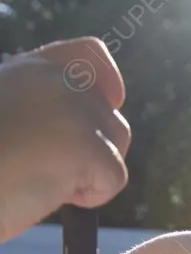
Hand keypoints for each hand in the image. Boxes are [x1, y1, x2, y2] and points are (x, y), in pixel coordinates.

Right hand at [0, 37, 130, 241]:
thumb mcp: (7, 115)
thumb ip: (39, 109)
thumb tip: (75, 133)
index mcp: (32, 70)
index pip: (91, 56)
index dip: (106, 87)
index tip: (106, 109)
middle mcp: (57, 81)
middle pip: (110, 116)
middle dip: (94, 150)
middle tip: (50, 169)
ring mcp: (75, 110)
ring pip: (117, 145)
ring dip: (91, 172)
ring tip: (44, 180)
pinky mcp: (89, 146)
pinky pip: (115, 178)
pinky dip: (90, 197)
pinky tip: (48, 193)